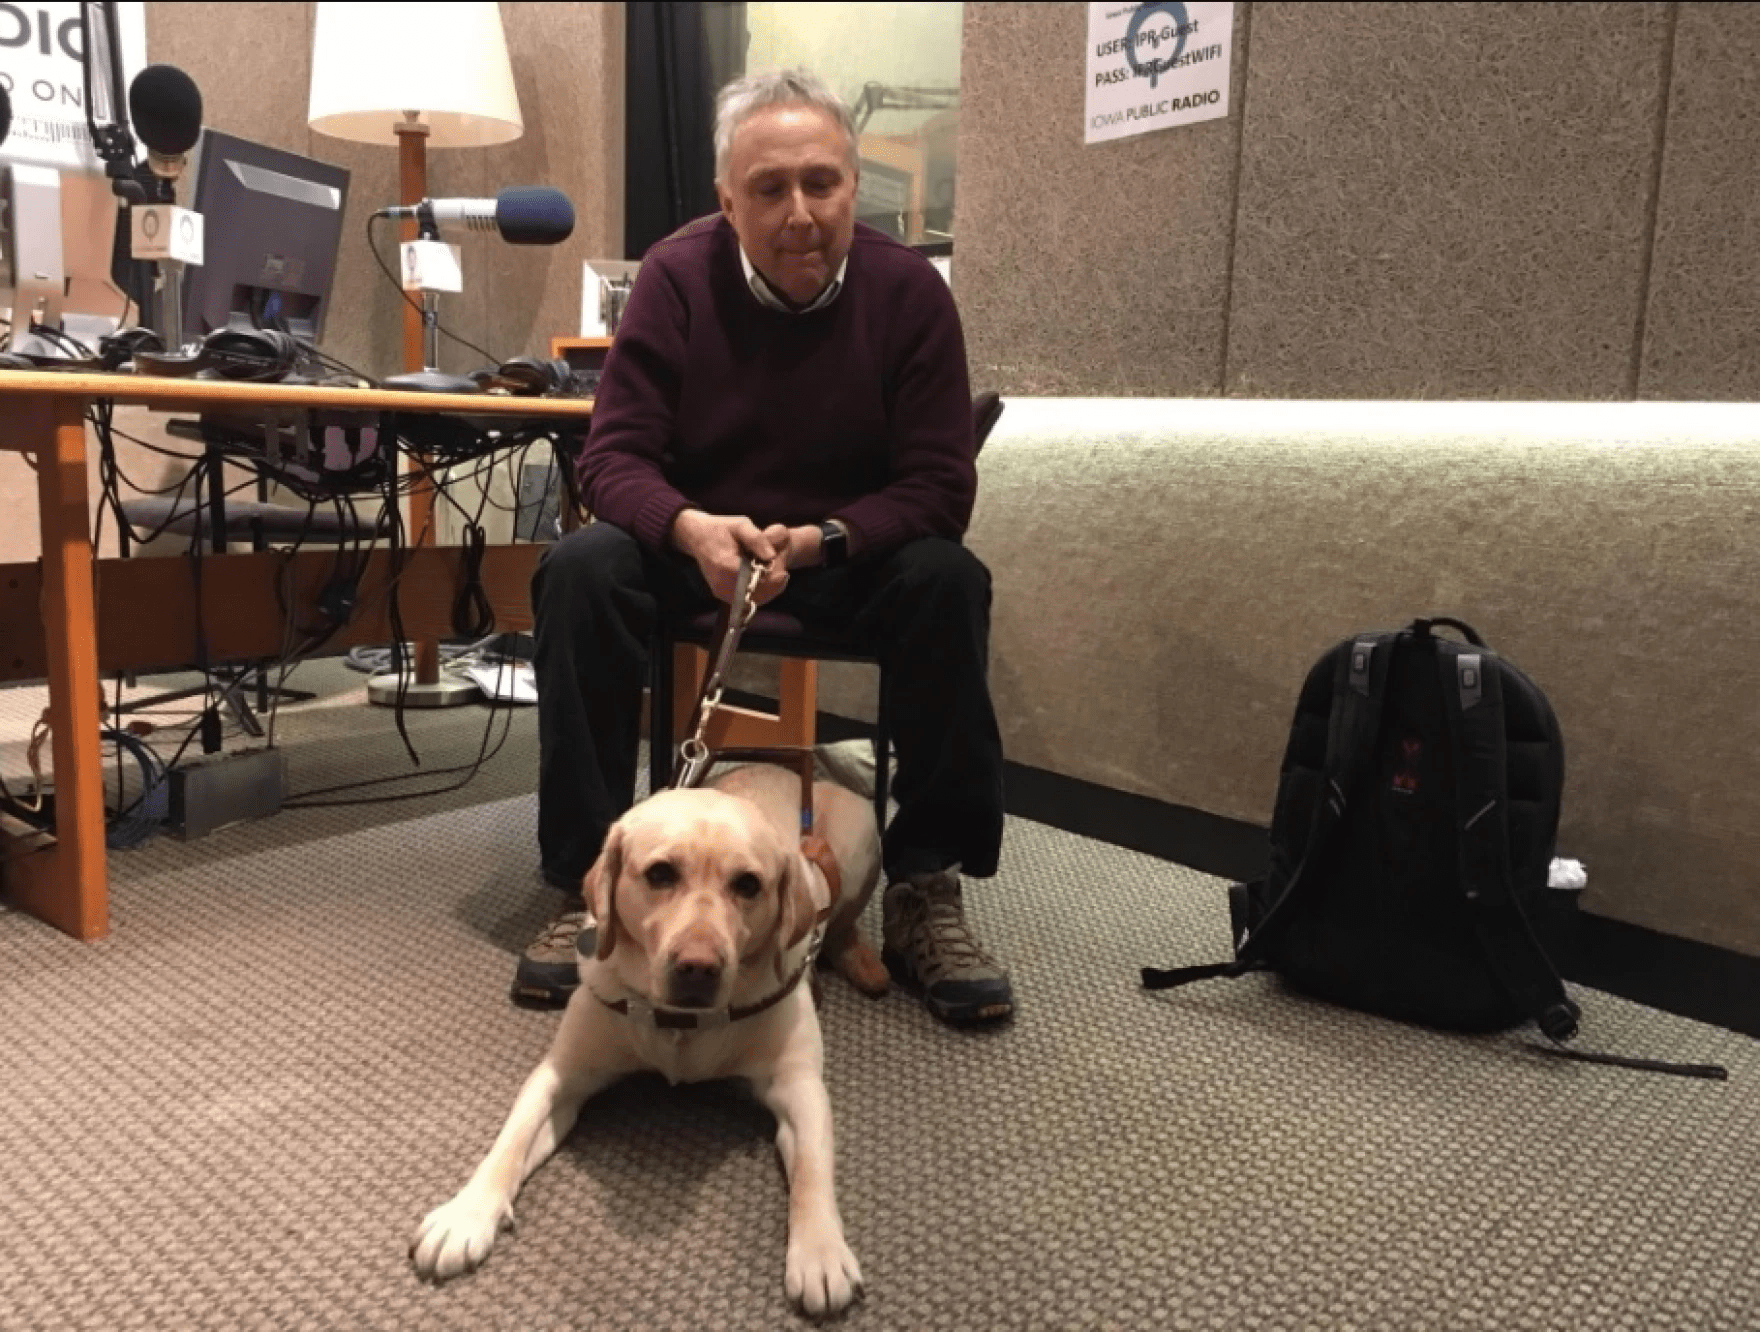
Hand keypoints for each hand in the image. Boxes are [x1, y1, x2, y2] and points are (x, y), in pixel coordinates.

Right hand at [671, 511, 792, 604]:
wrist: (697, 536)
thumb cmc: (721, 528)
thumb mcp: (741, 525)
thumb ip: (757, 539)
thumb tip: (772, 556)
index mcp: (726, 566)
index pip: (754, 583)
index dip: (772, 581)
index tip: (784, 572)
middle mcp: (722, 583)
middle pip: (754, 596)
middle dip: (772, 587)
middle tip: (783, 574)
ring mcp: (720, 591)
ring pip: (750, 601)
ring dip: (767, 592)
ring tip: (776, 576)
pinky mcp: (721, 593)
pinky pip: (744, 600)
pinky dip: (757, 593)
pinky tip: (764, 580)